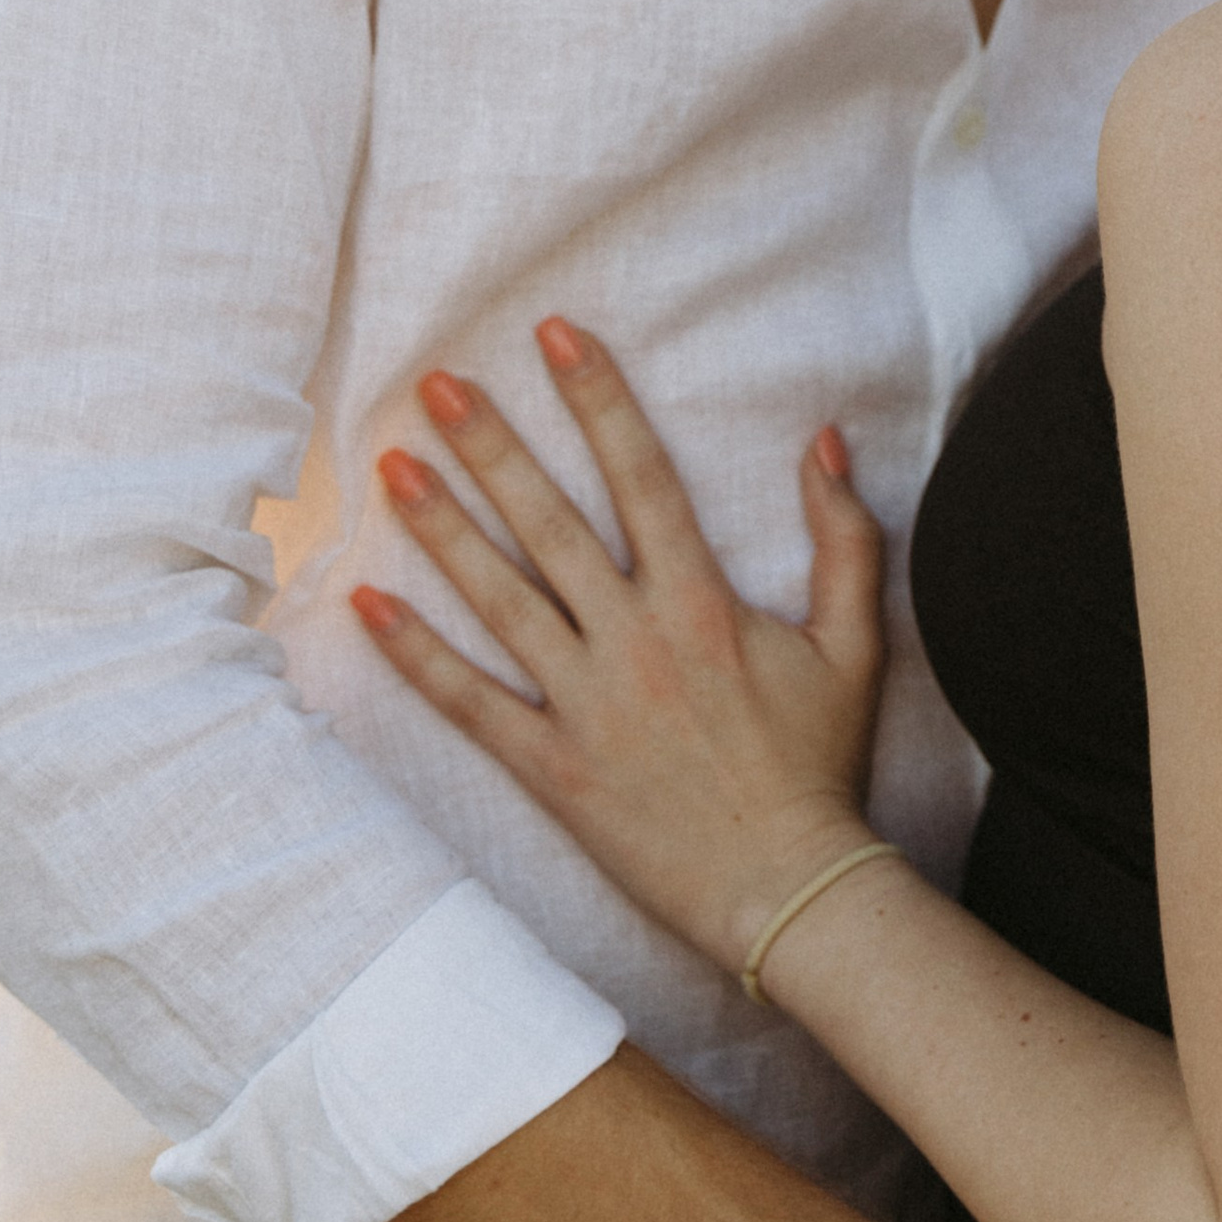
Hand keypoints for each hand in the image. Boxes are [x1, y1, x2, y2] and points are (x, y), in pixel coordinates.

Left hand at [354, 319, 884, 975]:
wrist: (787, 886)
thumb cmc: (819, 764)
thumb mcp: (854, 642)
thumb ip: (843, 538)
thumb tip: (823, 441)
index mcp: (701, 602)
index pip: (641, 474)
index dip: (596, 398)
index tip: (554, 335)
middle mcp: (633, 641)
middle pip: (550, 523)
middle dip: (492, 445)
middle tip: (436, 383)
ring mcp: (584, 705)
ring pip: (498, 599)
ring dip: (442, 529)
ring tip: (391, 465)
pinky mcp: (551, 768)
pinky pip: (470, 702)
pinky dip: (415, 655)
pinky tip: (367, 603)